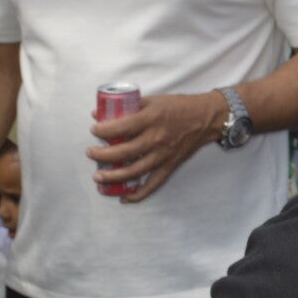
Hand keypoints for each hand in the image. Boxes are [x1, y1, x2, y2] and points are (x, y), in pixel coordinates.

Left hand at [87, 92, 223, 204]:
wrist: (206, 118)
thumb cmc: (178, 106)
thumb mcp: (153, 100)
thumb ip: (128, 107)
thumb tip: (98, 114)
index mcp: (151, 118)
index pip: (121, 127)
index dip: (103, 130)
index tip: (94, 130)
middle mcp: (156, 138)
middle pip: (123, 152)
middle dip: (102, 155)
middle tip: (91, 153)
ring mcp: (163, 155)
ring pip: (133, 171)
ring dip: (113, 176)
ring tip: (98, 176)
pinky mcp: (170, 166)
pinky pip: (152, 184)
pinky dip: (138, 194)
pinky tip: (123, 197)